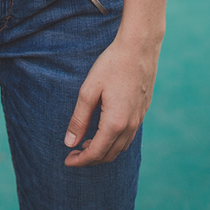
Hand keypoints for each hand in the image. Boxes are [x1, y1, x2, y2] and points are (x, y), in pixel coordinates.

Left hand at [63, 33, 159, 166]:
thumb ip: (79, 119)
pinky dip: (114, 141)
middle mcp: (130, 125)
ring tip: (86, 143)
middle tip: (74, 154)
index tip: (67, 161)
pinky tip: (104, 131)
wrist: (139, 48)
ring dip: (103, 151)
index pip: (96, 152)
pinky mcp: (143, 110)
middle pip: (110, 154)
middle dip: (91, 158)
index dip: (81, 160)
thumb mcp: (89, 91)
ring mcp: (139, 118)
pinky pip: (129, 136)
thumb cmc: (111, 65)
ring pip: (121, 147)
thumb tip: (69, 143)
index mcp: (115, 122)